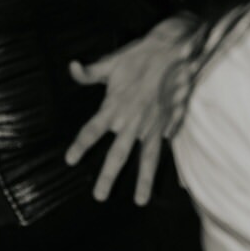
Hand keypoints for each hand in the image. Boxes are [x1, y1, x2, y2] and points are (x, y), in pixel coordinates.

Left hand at [64, 14, 199, 203]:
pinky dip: (174, 164)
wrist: (174, 50)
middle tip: (99, 196)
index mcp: (114, 106)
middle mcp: (132, 121)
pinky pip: (170, 147)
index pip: (91, 131)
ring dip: (144, 180)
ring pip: (147, 159)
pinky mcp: (169, 122)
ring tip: (140, 200)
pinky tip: (179, 184)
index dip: (80, 147)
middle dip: (107, 177)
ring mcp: (153, 125)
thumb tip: (72, 67)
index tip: (70, 161)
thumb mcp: (112, 61)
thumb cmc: (141, 55)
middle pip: (117, 155)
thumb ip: (90, 72)